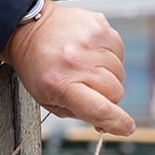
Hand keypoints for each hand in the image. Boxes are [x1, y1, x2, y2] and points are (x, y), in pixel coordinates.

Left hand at [1, 0, 134, 135]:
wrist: (28, 28)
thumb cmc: (36, 66)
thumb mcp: (48, 99)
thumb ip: (79, 113)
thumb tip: (107, 123)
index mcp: (61, 84)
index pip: (101, 110)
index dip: (118, 123)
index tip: (126, 127)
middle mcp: (77, 62)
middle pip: (115, 93)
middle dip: (106, 96)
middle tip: (86, 87)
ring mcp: (90, 42)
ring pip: (120, 73)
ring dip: (107, 75)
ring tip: (84, 66)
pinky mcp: (100, 26)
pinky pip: (120, 52)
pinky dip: (109, 56)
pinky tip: (90, 53)